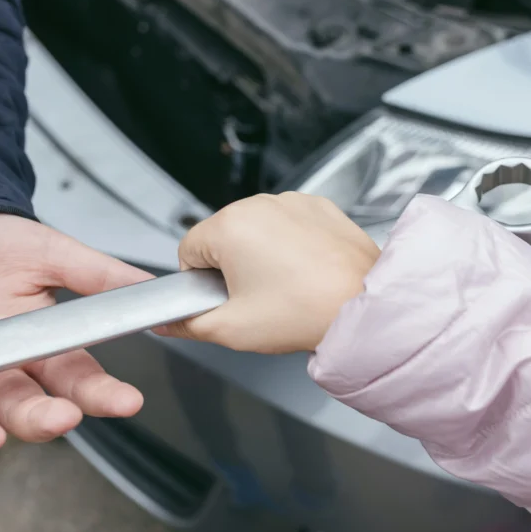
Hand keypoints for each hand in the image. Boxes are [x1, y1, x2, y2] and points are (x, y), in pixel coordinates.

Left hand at [0, 214, 152, 457]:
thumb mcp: (47, 249)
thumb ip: (97, 274)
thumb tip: (147, 287)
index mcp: (44, 342)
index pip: (81, 378)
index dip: (105, 394)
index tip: (128, 400)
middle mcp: (9, 368)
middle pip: (36, 408)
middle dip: (52, 417)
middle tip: (65, 415)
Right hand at [161, 192, 379, 353]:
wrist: (364, 307)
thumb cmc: (305, 312)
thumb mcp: (231, 329)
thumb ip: (187, 324)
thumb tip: (167, 322)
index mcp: (229, 226)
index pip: (187, 249)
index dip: (199, 281)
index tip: (222, 298)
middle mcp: (259, 204)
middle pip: (221, 236)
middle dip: (230, 267)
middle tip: (256, 298)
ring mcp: (292, 202)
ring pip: (254, 229)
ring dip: (259, 254)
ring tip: (284, 287)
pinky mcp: (318, 207)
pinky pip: (287, 224)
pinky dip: (289, 245)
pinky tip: (303, 272)